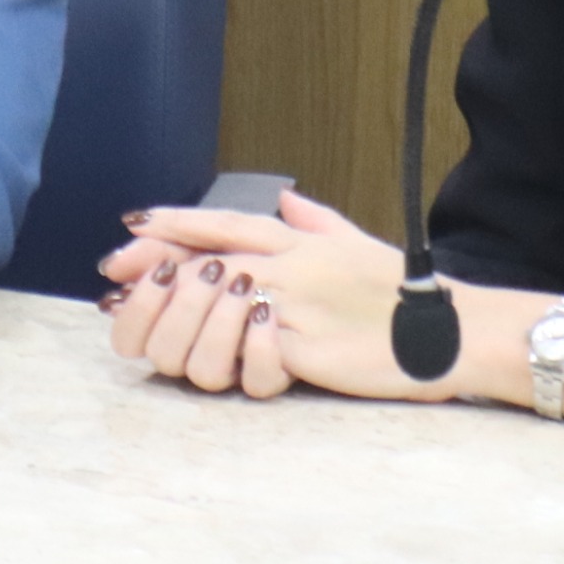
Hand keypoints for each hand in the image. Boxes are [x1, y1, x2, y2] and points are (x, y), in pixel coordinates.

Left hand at [98, 190, 453, 401]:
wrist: (445, 332)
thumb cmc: (401, 295)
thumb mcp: (356, 246)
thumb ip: (316, 222)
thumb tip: (289, 200)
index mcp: (297, 240)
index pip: (222, 223)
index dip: (172, 226)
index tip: (129, 229)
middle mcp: (290, 264)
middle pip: (203, 261)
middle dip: (154, 275)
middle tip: (117, 285)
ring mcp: (295, 302)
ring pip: (216, 306)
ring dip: (188, 324)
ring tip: (177, 335)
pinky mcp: (305, 344)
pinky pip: (249, 353)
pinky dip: (234, 359)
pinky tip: (232, 363)